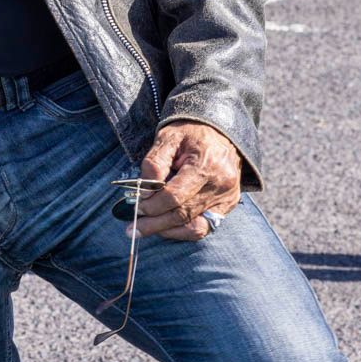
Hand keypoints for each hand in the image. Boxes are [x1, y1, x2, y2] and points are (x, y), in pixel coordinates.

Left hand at [134, 121, 242, 240]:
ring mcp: (227, 197)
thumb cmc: (189, 133)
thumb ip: (154, 164)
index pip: (174, 196)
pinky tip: (166, 227)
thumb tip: (144, 193)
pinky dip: (184, 230)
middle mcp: (220, 184)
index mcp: (205, 165)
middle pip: (183, 215)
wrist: (219, 130)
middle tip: (132, 228)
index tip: (135, 207)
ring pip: (195, 227)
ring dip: (168, 231)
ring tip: (148, 229)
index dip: (152, 205)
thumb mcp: (168, 138)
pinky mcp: (228, 204)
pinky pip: (205, 227)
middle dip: (155, 223)